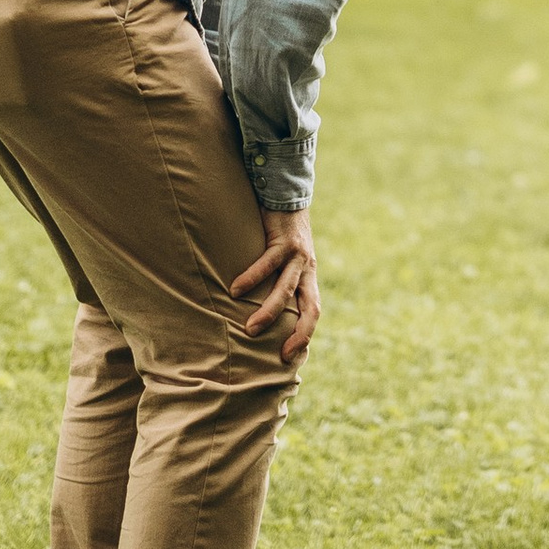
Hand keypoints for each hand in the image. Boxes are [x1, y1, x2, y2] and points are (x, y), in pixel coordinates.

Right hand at [232, 209, 319, 359]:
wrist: (287, 193)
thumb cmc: (280, 233)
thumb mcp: (286, 260)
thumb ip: (279, 280)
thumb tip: (261, 310)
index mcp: (308, 276)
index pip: (313, 310)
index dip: (305, 334)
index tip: (289, 355)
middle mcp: (307, 268)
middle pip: (309, 306)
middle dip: (297, 332)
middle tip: (279, 354)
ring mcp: (298, 254)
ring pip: (286, 289)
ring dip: (268, 311)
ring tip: (250, 329)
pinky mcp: (284, 240)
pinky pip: (268, 263)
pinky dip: (252, 278)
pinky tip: (235, 289)